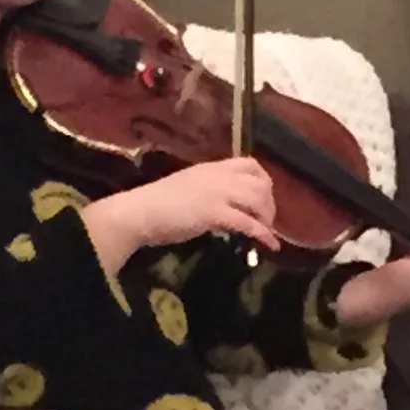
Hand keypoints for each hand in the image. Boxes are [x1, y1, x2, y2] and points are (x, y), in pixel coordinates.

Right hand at [83, 156, 281, 273]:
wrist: (139, 212)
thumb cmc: (158, 203)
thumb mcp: (189, 187)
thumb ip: (210, 191)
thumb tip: (226, 206)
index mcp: (212, 168)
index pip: (251, 164)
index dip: (264, 181)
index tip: (264, 198)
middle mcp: (219, 176)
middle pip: (260, 183)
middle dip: (269, 203)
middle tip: (266, 221)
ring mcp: (217, 193)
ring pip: (258, 200)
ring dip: (267, 218)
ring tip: (266, 232)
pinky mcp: (214, 213)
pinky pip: (248, 223)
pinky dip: (263, 234)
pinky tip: (269, 245)